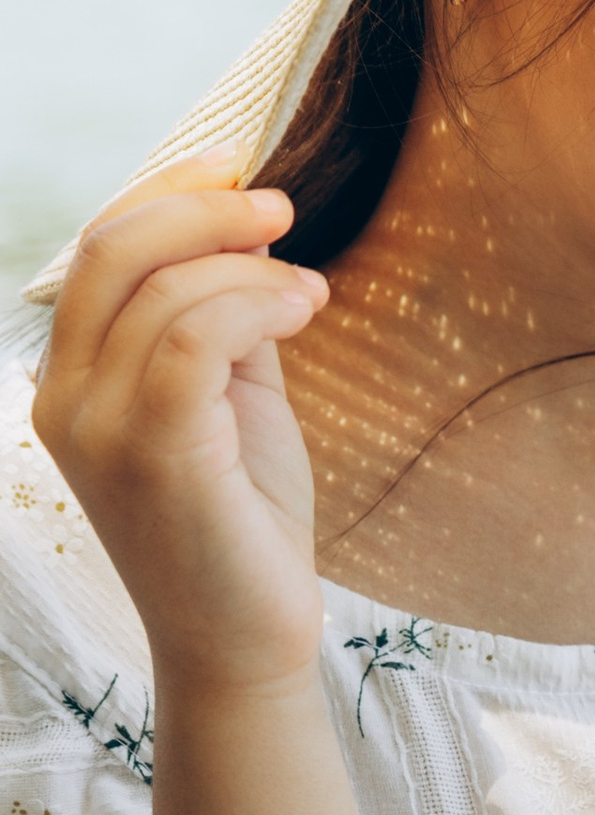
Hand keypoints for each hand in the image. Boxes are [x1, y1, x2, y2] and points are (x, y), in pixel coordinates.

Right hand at [35, 165, 330, 694]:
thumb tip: (248, 233)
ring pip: (163, 289)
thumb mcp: (230, 399)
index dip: (166, 192)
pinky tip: (302, 312)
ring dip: (252, 269)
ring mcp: (97, 427)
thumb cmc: (244, 523)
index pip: (98, 250)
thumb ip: (221, 320)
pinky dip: (256, 304)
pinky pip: (192, 336)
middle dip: (205, 208)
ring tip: (310, 294)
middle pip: (114, 247)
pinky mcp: (150, 451)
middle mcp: (63, 398)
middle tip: (282, 213)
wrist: (248, 642)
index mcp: (70, 380)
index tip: (239, 172)